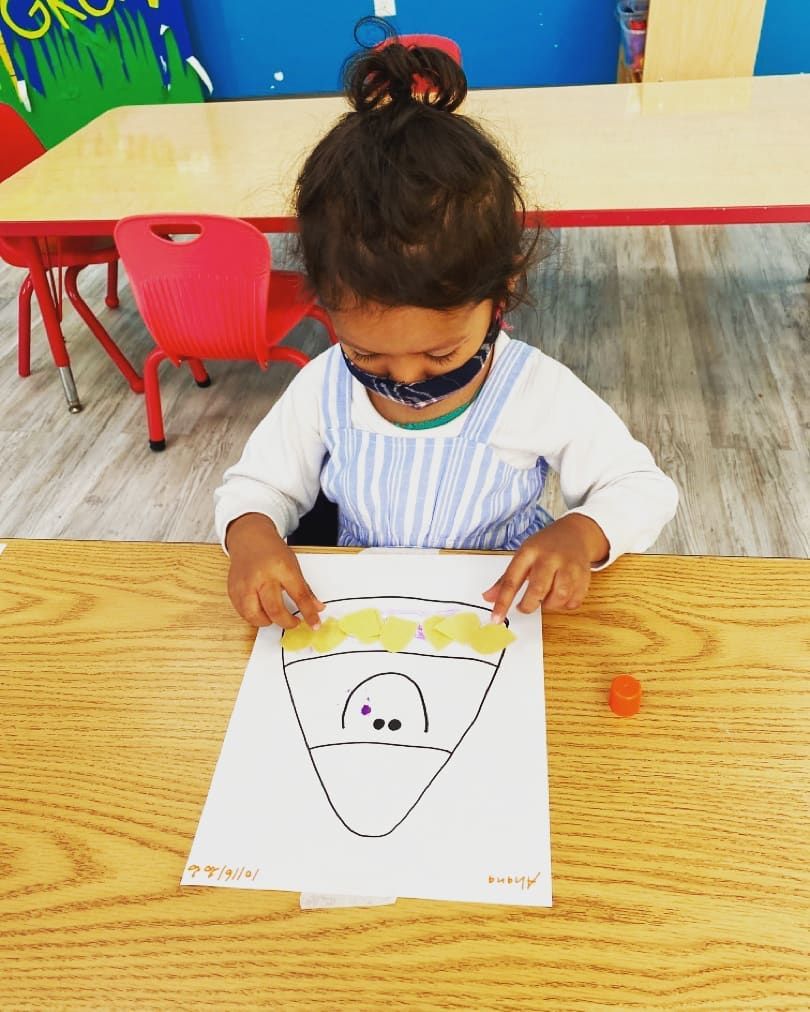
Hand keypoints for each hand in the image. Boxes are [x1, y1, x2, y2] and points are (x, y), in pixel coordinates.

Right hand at [225, 513, 324, 627]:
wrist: (249, 538)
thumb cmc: (272, 552)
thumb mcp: (293, 566)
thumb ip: (305, 589)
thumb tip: (317, 608)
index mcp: (282, 568)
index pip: (299, 595)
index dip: (309, 613)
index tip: (315, 624)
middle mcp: (262, 577)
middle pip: (274, 609)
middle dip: (287, 622)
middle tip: (294, 622)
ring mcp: (245, 584)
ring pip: (255, 616)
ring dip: (268, 621)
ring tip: (275, 616)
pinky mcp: (233, 590)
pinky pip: (243, 613)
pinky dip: (254, 617)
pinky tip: (261, 611)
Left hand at [482, 514, 608, 621]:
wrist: (575, 533)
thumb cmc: (544, 547)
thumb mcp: (523, 555)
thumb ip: (506, 579)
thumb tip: (488, 598)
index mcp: (529, 552)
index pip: (512, 580)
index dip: (502, 602)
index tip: (496, 619)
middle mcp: (549, 558)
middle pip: (537, 590)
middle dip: (528, 605)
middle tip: (524, 607)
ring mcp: (569, 566)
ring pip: (558, 597)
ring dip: (549, 605)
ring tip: (545, 597)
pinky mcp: (584, 575)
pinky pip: (574, 601)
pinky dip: (565, 605)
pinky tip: (560, 595)